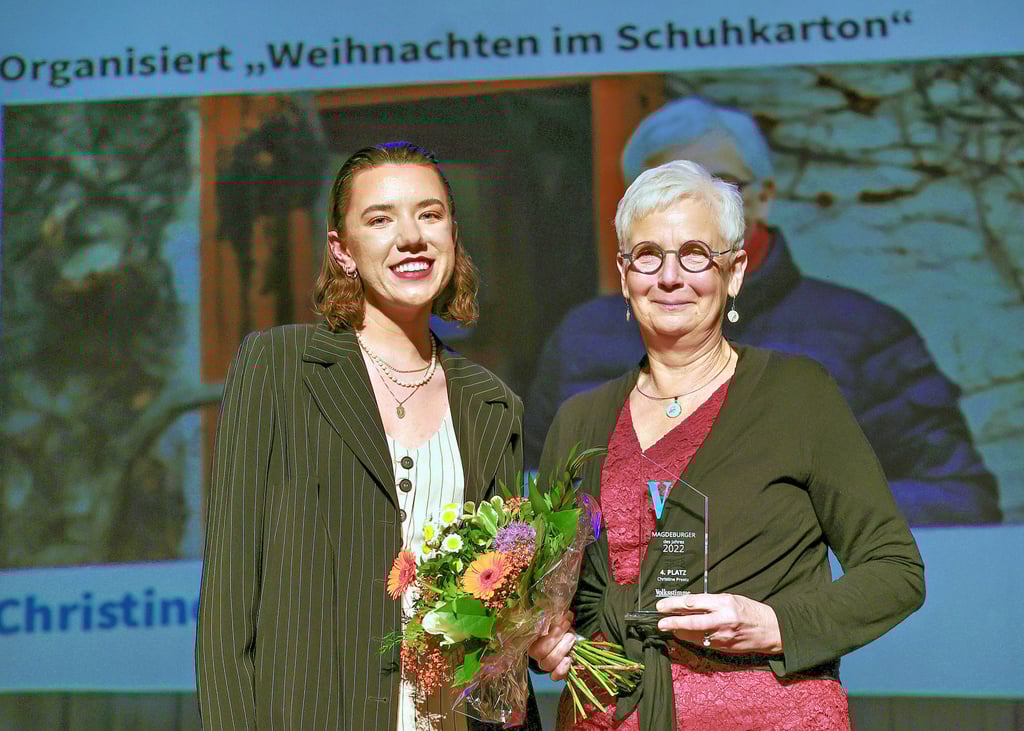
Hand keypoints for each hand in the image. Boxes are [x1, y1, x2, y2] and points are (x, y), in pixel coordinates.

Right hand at [527, 613, 575, 681]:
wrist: (566, 635)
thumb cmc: (558, 625)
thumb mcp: (556, 618)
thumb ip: (554, 614)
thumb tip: (560, 608)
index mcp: (531, 639)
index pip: (533, 639)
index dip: (548, 631)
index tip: (563, 621)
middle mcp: (535, 653)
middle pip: (540, 651)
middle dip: (556, 638)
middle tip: (566, 627)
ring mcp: (545, 664)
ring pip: (547, 664)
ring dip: (562, 649)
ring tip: (571, 638)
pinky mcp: (555, 673)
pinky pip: (555, 676)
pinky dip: (562, 669)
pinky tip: (568, 659)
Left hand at [655, 593, 782, 654]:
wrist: (771, 630)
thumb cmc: (750, 610)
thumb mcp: (731, 598)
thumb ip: (710, 602)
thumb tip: (687, 605)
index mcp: (724, 603)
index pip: (694, 603)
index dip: (675, 604)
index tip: (662, 606)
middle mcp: (723, 620)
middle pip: (692, 621)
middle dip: (673, 622)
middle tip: (660, 622)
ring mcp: (723, 636)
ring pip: (695, 635)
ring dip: (679, 632)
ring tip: (668, 628)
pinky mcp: (724, 647)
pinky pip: (703, 643)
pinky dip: (691, 638)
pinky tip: (683, 635)